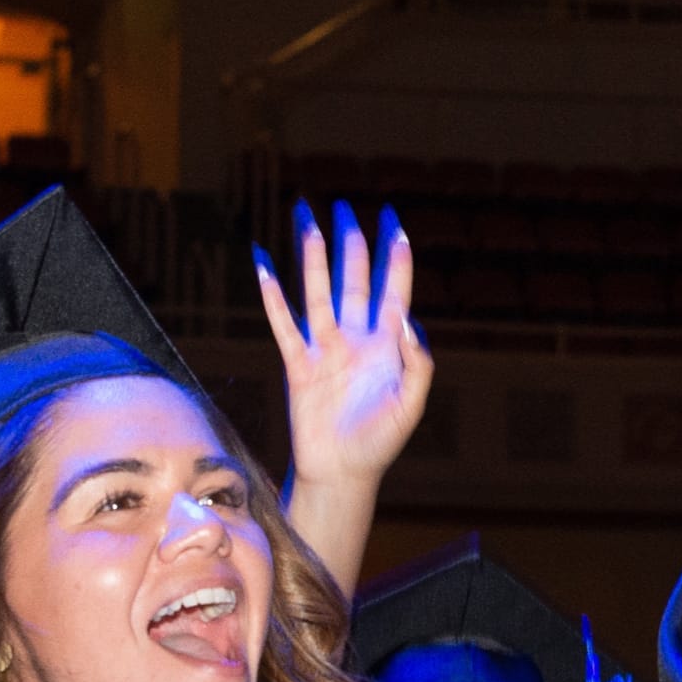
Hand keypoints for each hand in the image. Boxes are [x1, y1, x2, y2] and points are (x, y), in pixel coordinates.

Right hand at [257, 200, 431, 495]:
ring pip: (317, 292)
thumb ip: (417, 362)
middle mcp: (356, 339)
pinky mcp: (298, 364)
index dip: (395, 260)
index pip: (393, 292)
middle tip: (345, 208)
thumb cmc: (381, 443)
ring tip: (307, 221)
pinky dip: (272, 295)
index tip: (395, 224)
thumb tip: (409, 319)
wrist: (343, 473)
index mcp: (387, 346)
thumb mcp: (412, 404)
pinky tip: (264, 266)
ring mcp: (325, 349)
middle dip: (351, 245)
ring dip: (312, 257)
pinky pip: (283, 323)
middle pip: (353, 280)